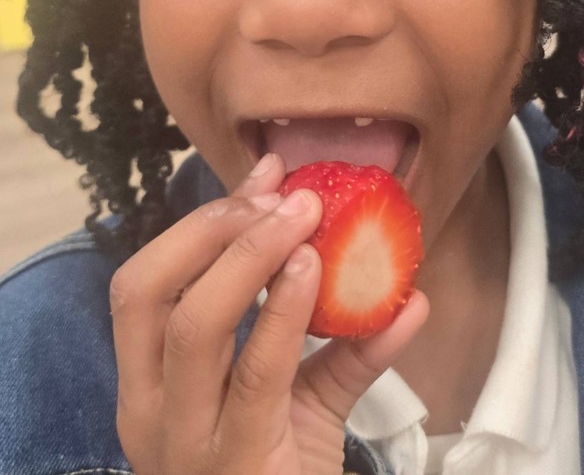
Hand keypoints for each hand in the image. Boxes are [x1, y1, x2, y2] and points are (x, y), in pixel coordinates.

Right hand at [110, 153, 428, 474]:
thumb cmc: (279, 471)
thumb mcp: (295, 399)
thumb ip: (339, 339)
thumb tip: (399, 277)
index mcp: (146, 384)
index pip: (142, 286)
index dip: (198, 223)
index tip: (264, 179)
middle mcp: (152, 413)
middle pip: (154, 295)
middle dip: (218, 231)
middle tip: (286, 197)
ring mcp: (190, 444)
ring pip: (197, 329)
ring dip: (252, 258)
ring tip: (306, 220)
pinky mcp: (243, 465)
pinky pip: (263, 375)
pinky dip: (290, 313)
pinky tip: (320, 270)